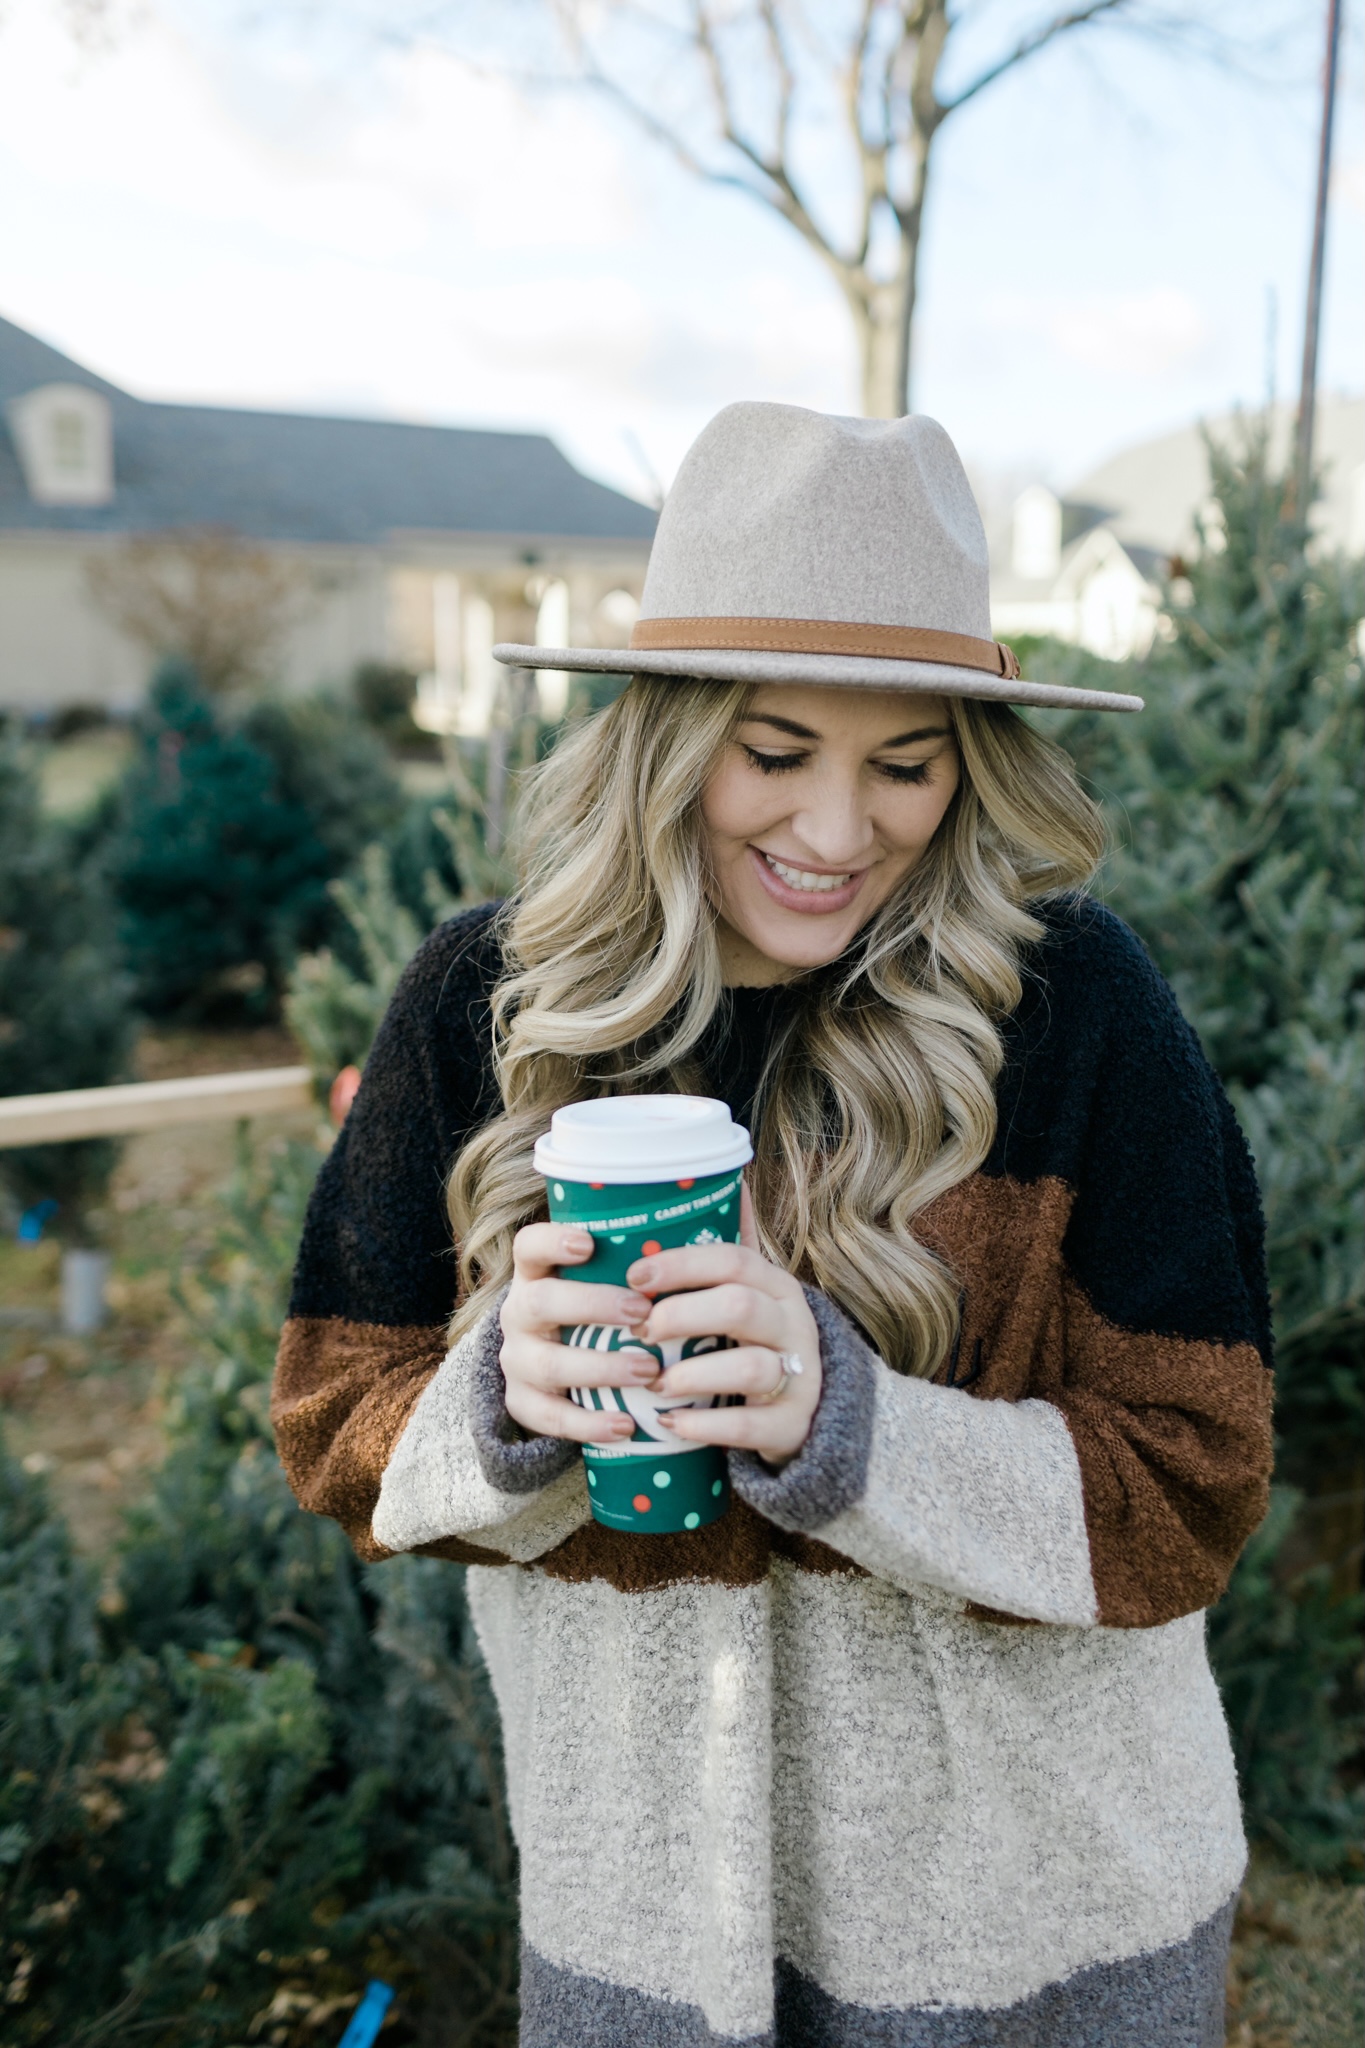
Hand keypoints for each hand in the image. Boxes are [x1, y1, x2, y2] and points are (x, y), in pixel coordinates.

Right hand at [498, 1223, 655, 1445]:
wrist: (558, 1370)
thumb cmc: (600, 1312)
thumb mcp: (605, 1281)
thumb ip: (641, 1260)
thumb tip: (715, 1226)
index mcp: (537, 1274)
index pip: (529, 1246)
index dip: (552, 1242)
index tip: (588, 1244)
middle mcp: (520, 1312)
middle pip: (539, 1302)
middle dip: (591, 1305)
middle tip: (642, 1312)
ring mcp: (517, 1359)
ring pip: (547, 1363)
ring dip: (600, 1367)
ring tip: (648, 1371)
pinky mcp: (522, 1402)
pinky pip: (549, 1416)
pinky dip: (589, 1423)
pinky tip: (626, 1425)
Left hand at [626, 1186, 822, 1467]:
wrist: (809, 1408)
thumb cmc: (760, 1340)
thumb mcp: (752, 1291)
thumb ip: (733, 1245)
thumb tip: (727, 1179)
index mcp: (776, 1285)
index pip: (733, 1260)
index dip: (681, 1265)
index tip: (634, 1276)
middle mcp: (793, 1324)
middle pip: (740, 1306)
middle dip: (682, 1314)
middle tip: (639, 1330)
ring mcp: (799, 1375)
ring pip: (751, 1366)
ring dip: (693, 1373)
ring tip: (655, 1383)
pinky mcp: (792, 1424)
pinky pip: (751, 1426)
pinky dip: (707, 1426)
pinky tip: (671, 1424)